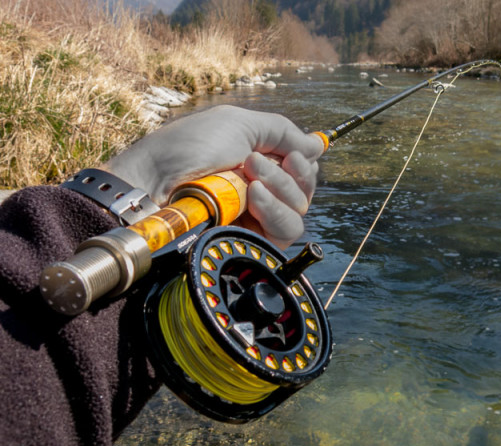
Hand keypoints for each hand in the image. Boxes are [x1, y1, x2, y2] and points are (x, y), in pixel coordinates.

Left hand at [103, 105, 323, 248]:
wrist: (155, 182)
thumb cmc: (188, 148)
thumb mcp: (239, 124)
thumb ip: (284, 133)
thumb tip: (320, 143)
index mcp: (260, 162)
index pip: (303, 169)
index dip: (303, 162)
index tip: (290, 154)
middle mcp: (262, 190)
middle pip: (306, 190)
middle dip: (290, 173)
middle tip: (254, 162)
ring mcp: (257, 218)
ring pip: (299, 211)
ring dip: (281, 190)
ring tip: (250, 181)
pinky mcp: (251, 240)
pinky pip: (286, 232)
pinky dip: (275, 211)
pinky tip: (253, 197)